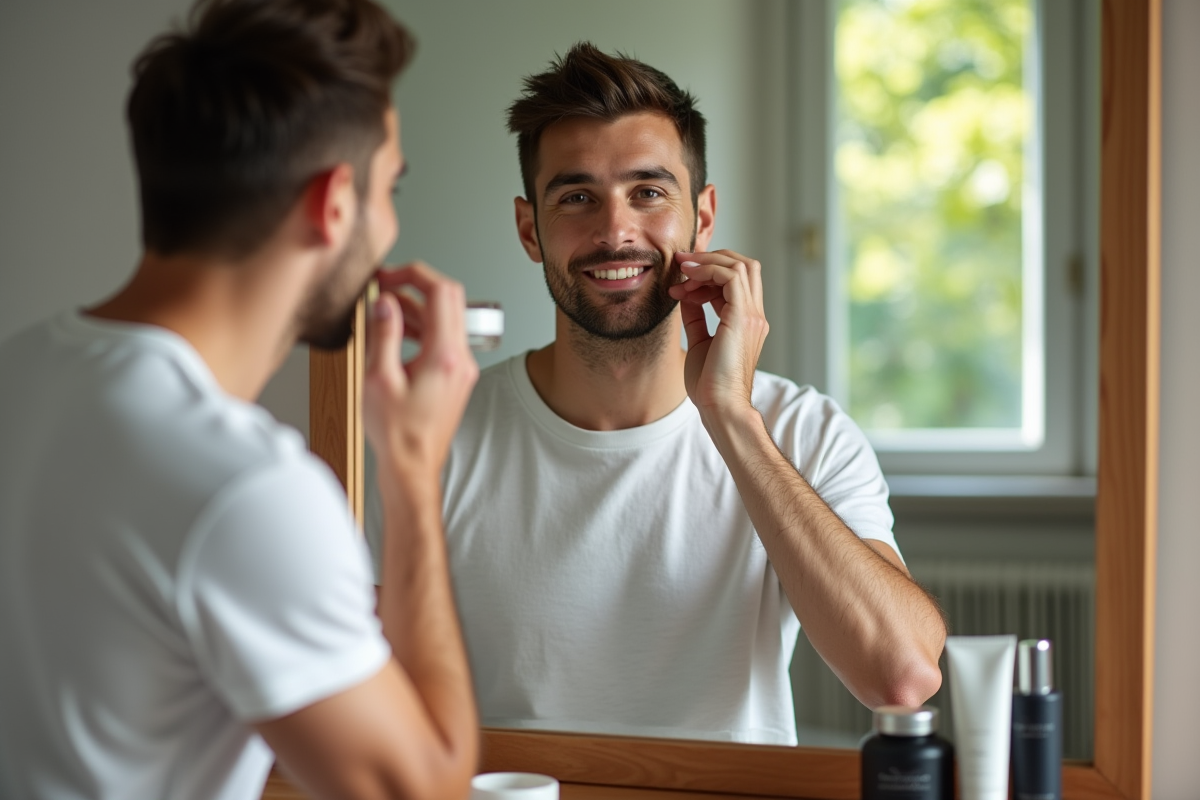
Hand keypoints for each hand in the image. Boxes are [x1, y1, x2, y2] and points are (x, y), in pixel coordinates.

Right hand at [363, 262, 478, 486]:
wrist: (413, 467)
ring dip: (417, 308)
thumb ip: (384, 334)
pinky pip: (443, 338)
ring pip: (446, 318)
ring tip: (385, 310)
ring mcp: (462, 367)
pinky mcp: (456, 376)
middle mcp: (460, 358)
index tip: (388, 276)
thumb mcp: (378, 378)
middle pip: (449, 299)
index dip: (413, 274)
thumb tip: (386, 302)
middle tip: (387, 285)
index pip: (441, 291)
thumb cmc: (396, 434)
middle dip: (416, 285)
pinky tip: (398, 333)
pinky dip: (422, 328)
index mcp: (444, 354)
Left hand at [667, 249, 768, 417]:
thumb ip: (696, 317)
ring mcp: (752, 316)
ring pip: (740, 265)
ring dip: (707, 262)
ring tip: (682, 271)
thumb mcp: (699, 341)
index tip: (680, 281)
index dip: (708, 273)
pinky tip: (688, 279)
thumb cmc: (710, 384)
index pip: (736, 280)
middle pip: (744, 265)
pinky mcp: (743, 317)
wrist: (720, 406)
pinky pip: (731, 277)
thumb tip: (685, 295)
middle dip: (711, 259)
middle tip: (681, 263)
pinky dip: (708, 270)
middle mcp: (754, 315)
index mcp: (747, 322)